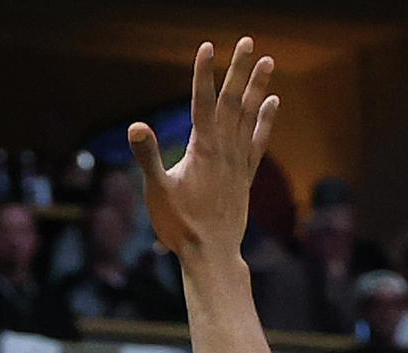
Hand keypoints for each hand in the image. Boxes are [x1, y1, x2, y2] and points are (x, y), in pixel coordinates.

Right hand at [125, 41, 273, 270]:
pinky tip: (272, 102)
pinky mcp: (245, 176)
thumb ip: (147, 157)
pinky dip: (265, 119)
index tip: (207, 46)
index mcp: (202, 149)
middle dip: (239, 70)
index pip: (203, 102)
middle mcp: (224, 150)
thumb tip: (135, 127)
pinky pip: (258, 140)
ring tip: (268, 62)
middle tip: (249, 41)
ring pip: (250, 116)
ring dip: (258, 87)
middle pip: (233, 101)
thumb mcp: (157, 191)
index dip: (204, 73)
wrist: (211, 255)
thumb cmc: (180, 226)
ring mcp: (238, 162)